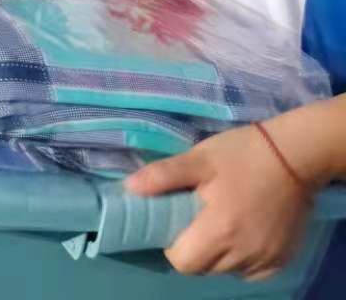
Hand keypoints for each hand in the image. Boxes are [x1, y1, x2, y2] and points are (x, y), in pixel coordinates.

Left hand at [126, 123, 313, 280]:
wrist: (295, 155)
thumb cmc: (242, 154)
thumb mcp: (198, 158)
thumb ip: (162, 176)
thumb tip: (128, 189)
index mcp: (220, 230)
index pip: (183, 262)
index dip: (173, 247)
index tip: (174, 224)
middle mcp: (245, 252)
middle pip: (205, 269)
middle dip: (193, 251)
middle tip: (194, 221)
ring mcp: (267, 258)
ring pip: (228, 271)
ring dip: (218, 256)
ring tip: (218, 225)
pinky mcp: (284, 257)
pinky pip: (253, 271)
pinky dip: (242, 260)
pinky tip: (240, 235)